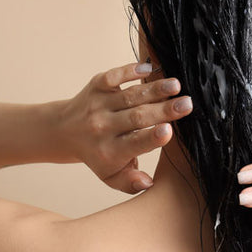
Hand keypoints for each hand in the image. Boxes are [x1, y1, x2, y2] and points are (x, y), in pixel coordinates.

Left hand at [58, 61, 192, 193]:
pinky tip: (149, 68)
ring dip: (154, 89)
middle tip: (187, 104)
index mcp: (109, 151)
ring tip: (176, 85)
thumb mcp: (111, 176)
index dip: (151, 138)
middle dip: (163, 110)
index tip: (169, 130)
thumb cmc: (98, 156)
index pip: (133, 145)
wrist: (64, 131)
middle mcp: (102, 127)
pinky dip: (129, 70)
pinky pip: (114, 76)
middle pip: (136, 117)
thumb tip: (148, 183)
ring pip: (130, 95)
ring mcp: (99, 104)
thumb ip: (130, 183)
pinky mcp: (96, 86)